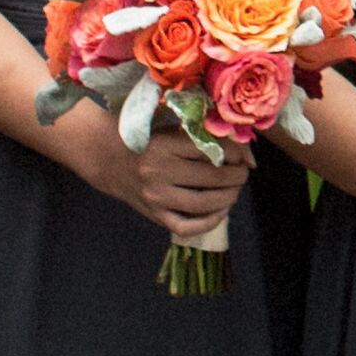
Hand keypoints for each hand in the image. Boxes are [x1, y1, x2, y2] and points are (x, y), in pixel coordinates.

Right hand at [128, 127, 252, 245]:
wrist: (107, 156)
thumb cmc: (147, 139)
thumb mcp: (173, 129)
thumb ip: (207, 138)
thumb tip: (248, 159)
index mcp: (165, 144)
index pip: (212, 150)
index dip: (235, 154)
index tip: (241, 156)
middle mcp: (158, 170)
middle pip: (212, 178)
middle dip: (236, 177)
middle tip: (242, 175)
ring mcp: (155, 195)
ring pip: (203, 203)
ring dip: (228, 198)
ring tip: (234, 191)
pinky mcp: (152, 213)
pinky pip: (186, 227)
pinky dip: (208, 222)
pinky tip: (220, 211)